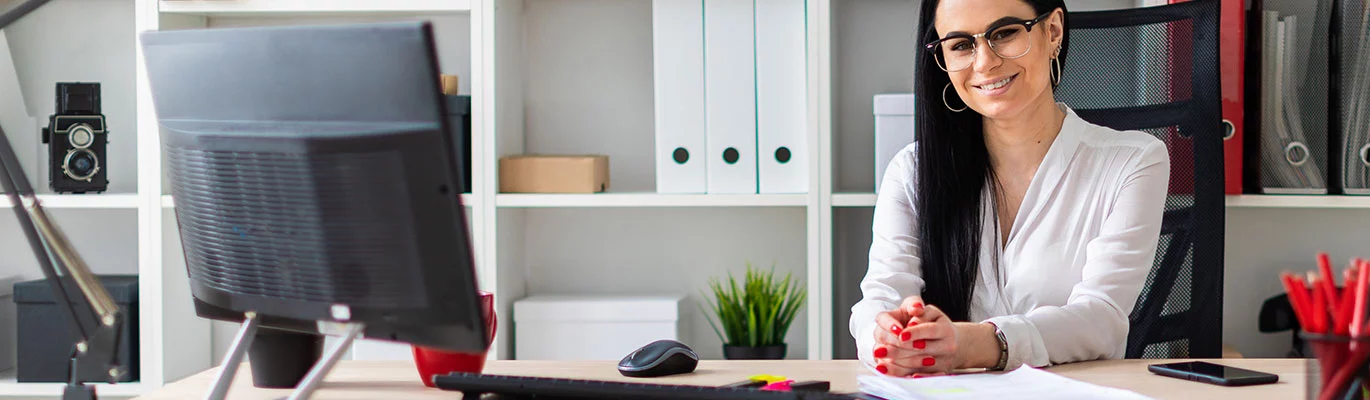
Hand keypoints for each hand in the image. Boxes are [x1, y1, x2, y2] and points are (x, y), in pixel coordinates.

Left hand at [871, 297, 998, 375]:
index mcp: (943, 327)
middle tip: (879, 351)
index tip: (901, 335)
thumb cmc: (934, 323)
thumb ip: (917, 310)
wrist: (955, 341)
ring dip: (898, 364)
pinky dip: (905, 375)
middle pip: (922, 349)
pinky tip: (892, 373)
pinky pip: (921, 376)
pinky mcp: (940, 371)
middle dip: (898, 350)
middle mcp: (948, 344)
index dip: (915, 333)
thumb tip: (912, 322)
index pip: (929, 330)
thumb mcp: (928, 311)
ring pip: (919, 364)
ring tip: (880, 362)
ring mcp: (945, 360)